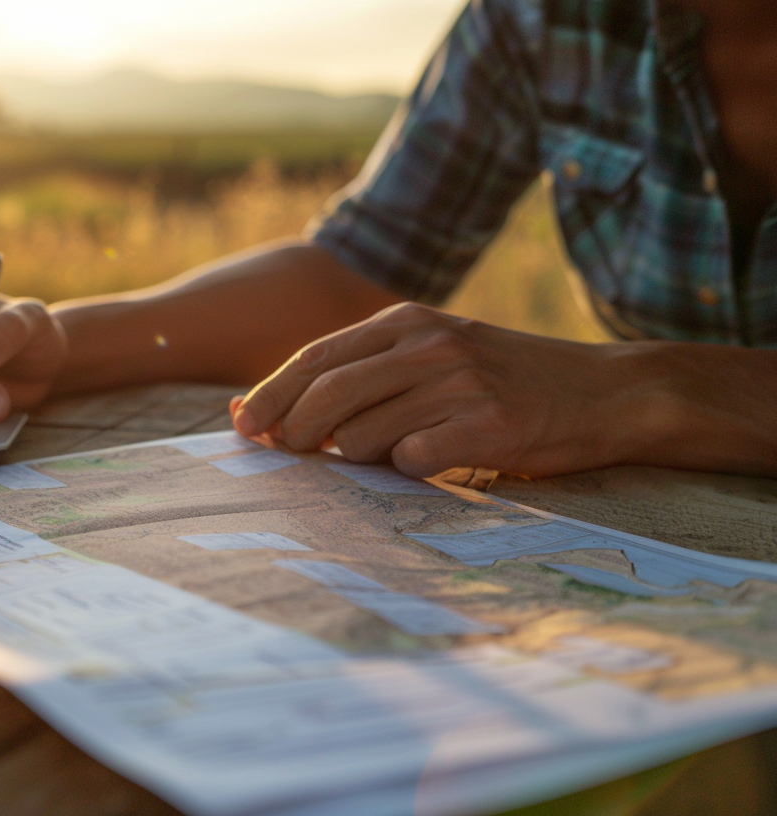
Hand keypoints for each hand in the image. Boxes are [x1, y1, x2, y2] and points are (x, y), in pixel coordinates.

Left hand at [231, 303, 649, 477]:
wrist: (607, 393)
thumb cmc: (503, 382)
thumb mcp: (431, 357)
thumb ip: (357, 376)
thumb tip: (251, 409)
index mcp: (406, 322)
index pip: (315, 358)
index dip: (270, 395)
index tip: (242, 428)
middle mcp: (430, 344)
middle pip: (327, 394)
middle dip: (293, 433)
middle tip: (289, 457)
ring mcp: (460, 382)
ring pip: (363, 435)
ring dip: (359, 459)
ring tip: (394, 454)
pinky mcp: (490, 425)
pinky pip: (414, 460)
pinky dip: (409, 470)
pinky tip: (434, 461)